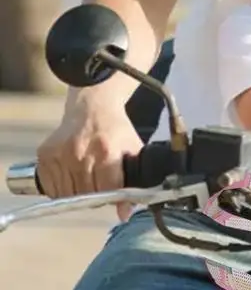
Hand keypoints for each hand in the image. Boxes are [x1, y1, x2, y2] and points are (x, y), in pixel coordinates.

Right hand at [36, 98, 142, 218]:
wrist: (92, 108)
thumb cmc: (115, 130)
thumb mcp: (132, 149)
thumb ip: (134, 179)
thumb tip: (125, 214)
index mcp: (106, 152)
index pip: (107, 191)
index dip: (112, 197)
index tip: (114, 195)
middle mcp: (81, 153)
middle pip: (86, 195)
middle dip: (95, 196)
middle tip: (100, 185)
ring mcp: (61, 154)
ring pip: (67, 195)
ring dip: (77, 194)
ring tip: (87, 179)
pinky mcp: (45, 155)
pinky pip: (51, 188)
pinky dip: (61, 189)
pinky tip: (72, 176)